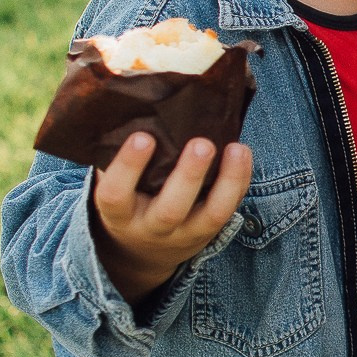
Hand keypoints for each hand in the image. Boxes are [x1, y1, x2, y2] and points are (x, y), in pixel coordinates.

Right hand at [90, 133, 254, 301]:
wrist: (141, 250)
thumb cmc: (127, 200)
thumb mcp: (114, 185)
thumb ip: (116, 157)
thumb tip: (133, 105)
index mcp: (118, 214)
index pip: (116, 195)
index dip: (128, 167)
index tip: (142, 137)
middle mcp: (150, 228)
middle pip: (170, 210)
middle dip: (188, 176)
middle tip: (201, 144)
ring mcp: (183, 234)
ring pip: (210, 215)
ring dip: (228, 181)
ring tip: (236, 148)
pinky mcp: (209, 232)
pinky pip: (228, 209)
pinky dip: (240, 182)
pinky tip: (243, 153)